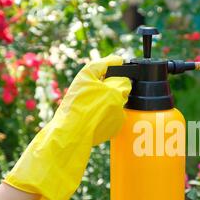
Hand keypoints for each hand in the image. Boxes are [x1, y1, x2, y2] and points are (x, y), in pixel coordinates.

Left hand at [3, 54, 131, 199]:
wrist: (72, 136)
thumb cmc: (91, 111)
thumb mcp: (115, 93)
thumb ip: (123, 85)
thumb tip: (124, 84)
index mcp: (88, 73)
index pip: (108, 63)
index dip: (119, 64)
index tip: (126, 64)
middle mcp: (84, 85)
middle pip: (107, 82)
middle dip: (119, 87)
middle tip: (127, 93)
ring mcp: (83, 101)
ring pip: (106, 99)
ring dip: (115, 104)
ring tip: (119, 110)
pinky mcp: (83, 116)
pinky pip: (101, 113)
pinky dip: (108, 116)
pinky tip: (110, 123)